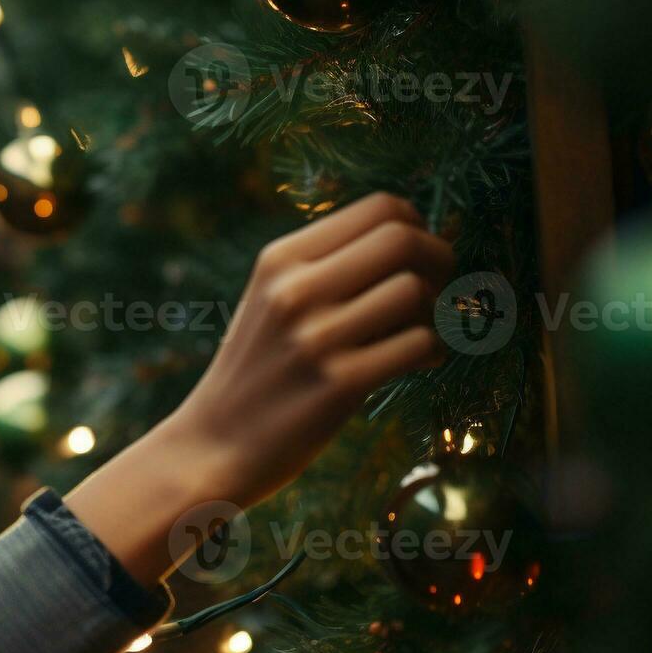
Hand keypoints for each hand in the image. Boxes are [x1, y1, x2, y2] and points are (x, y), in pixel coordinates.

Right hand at [64, 193, 452, 589]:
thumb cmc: (256, 371)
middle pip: (404, 238)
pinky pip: (419, 344)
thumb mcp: (271, 299)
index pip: (381, 206)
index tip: (414, 260)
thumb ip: (327, 265)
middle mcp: (295, 289)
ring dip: (434, 312)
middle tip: (434, 291)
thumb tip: (415, 238)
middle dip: (439, 260)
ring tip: (415, 334)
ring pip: (416, 291)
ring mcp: (316, 337)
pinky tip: (414, 364)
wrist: (212, 445)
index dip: (416, 227)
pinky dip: (431, 352)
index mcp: (280, 258)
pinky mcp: (339, 384)